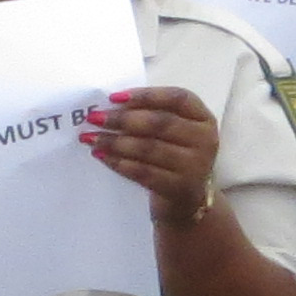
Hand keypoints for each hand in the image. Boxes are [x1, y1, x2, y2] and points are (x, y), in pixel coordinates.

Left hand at [83, 86, 225, 223]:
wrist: (187, 201)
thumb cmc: (174, 157)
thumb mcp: (175, 133)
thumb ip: (153, 115)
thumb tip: (110, 105)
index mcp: (203, 118)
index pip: (177, 98)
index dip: (146, 95)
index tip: (114, 97)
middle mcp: (204, 140)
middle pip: (160, 123)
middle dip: (122, 119)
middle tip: (94, 117)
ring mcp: (194, 166)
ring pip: (149, 148)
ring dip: (115, 141)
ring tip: (90, 137)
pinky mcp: (178, 188)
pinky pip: (143, 172)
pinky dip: (119, 163)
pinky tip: (101, 155)